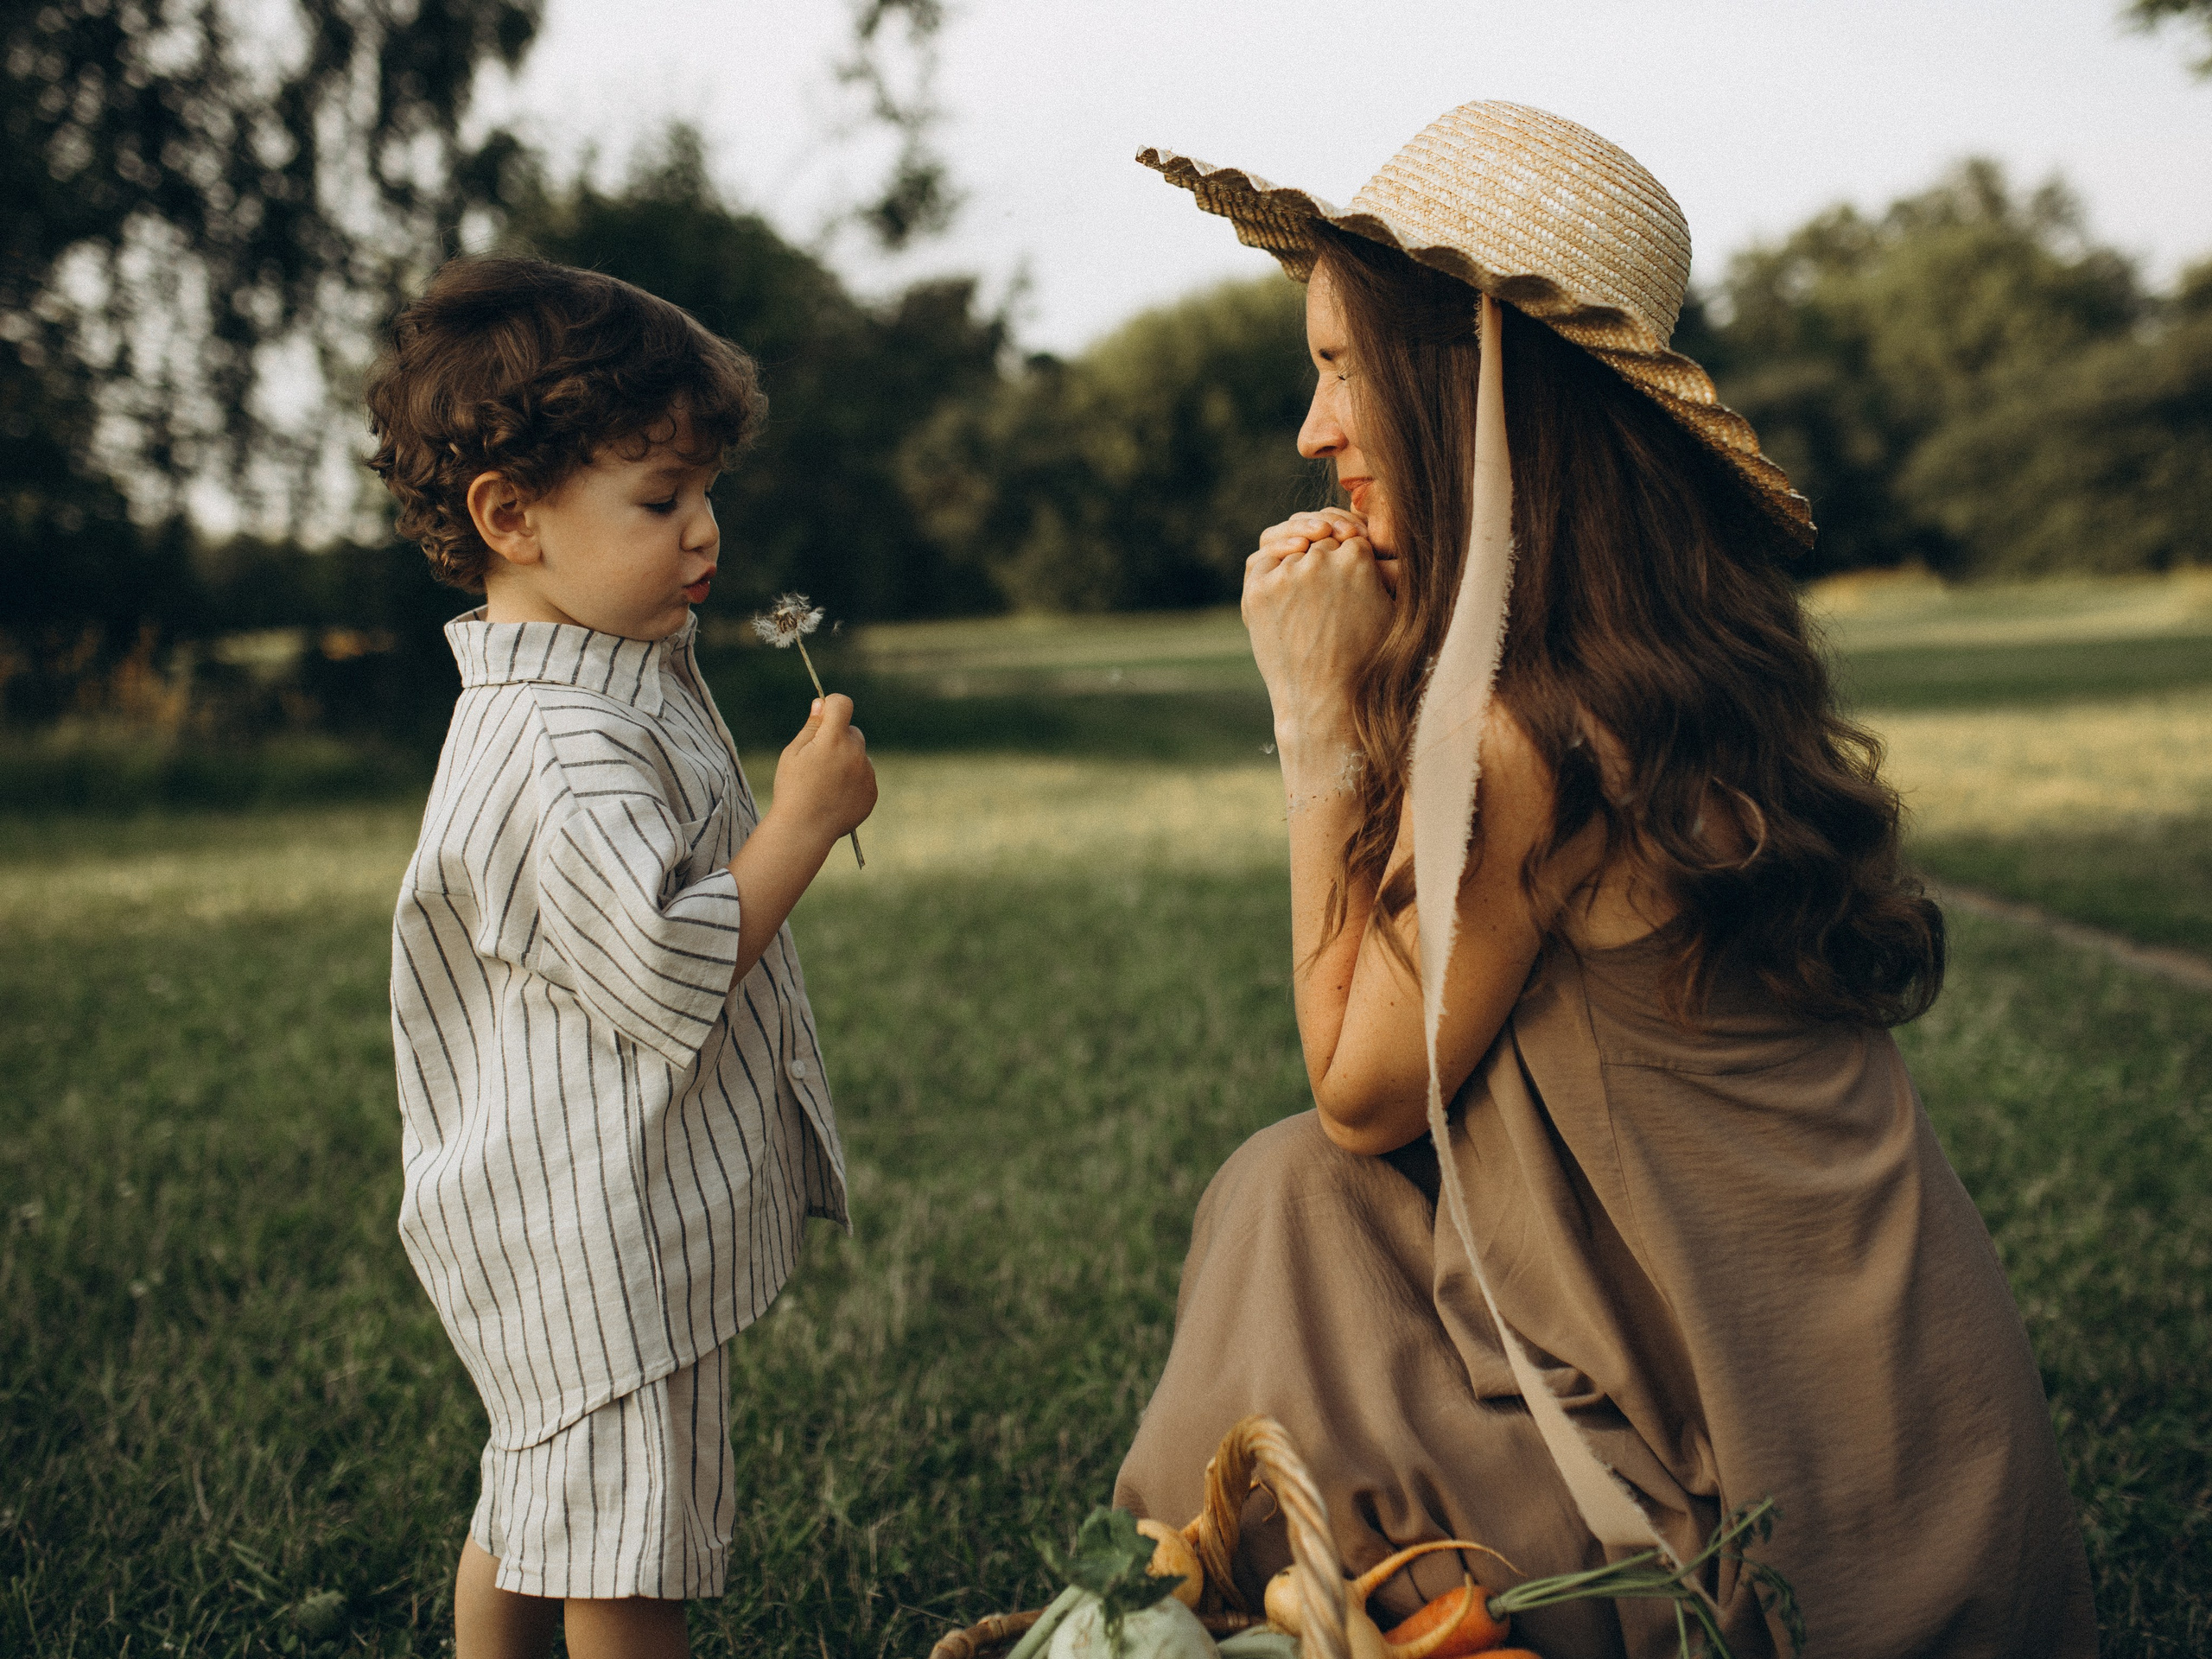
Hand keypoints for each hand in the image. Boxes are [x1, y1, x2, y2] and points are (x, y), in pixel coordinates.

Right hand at [768, 694, 876, 848]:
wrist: (804, 830)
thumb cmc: (792, 789)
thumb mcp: (793, 753)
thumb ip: (812, 726)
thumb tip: (822, 704)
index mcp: (834, 739)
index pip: (842, 704)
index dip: (832, 705)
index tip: (823, 715)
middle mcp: (855, 753)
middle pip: (852, 732)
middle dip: (837, 738)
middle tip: (817, 760)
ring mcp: (867, 773)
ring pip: (859, 756)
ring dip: (847, 761)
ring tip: (825, 783)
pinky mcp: (872, 791)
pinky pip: (864, 776)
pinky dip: (853, 781)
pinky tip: (835, 796)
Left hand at [1243, 508, 1394, 744]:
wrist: (1329, 702)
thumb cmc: (1369, 663)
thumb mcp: (1392, 612)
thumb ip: (1388, 572)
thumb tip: (1377, 548)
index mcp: (1358, 560)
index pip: (1352, 542)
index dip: (1354, 557)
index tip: (1352, 575)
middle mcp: (1320, 561)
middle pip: (1322, 545)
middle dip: (1328, 561)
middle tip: (1329, 590)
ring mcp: (1286, 575)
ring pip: (1292, 549)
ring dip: (1300, 559)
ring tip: (1310, 582)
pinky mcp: (1258, 591)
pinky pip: (1263, 560)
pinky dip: (1272, 563)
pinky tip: (1285, 578)